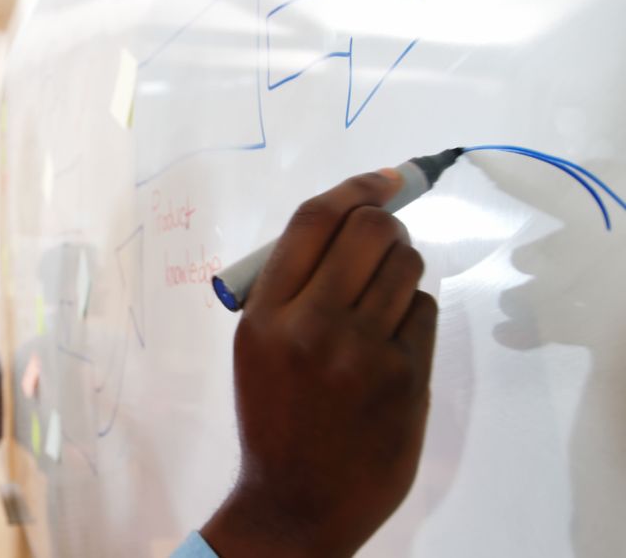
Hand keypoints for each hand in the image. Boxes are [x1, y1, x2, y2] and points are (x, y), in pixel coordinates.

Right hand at [202, 171, 437, 557]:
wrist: (297, 501)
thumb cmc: (273, 417)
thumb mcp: (254, 348)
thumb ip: (289, 288)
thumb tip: (350, 224)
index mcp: (264, 315)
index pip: (314, 221)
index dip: (355, 186)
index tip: (385, 177)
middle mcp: (313, 324)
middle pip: (371, 229)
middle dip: (386, 223)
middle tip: (383, 241)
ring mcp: (363, 352)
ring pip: (408, 265)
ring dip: (402, 266)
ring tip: (384, 296)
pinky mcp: (404, 377)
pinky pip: (423, 310)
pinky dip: (412, 312)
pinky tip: (392, 340)